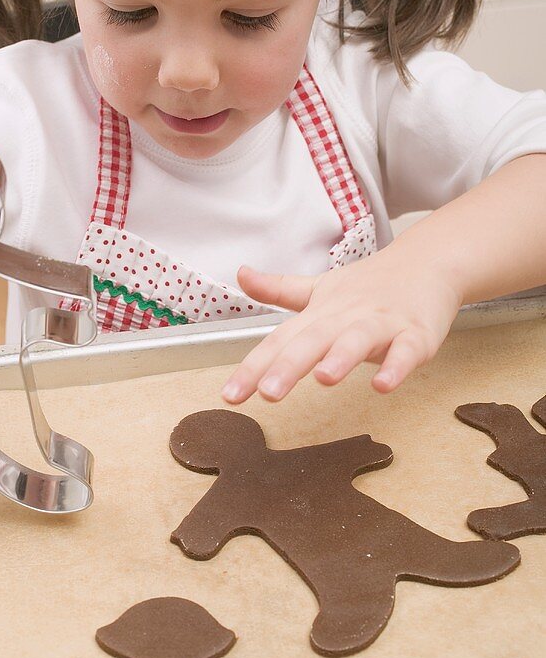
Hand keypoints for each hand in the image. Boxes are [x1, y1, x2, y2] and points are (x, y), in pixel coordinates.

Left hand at [222, 252, 461, 403]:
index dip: (253, 367)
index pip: (280, 340)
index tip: (230, 395)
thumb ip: (280, 289)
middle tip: (268, 394)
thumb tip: (241, 274)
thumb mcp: (320, 288)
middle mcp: (345, 317)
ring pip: (358, 340)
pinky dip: (396, 366)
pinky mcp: (416, 333)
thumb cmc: (369, 285)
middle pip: (313, 341)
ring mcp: (382, 323)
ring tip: (323, 378)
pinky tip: (384, 384)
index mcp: (319, 313)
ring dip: (341, 358)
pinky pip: (407, 351)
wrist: (427, 262)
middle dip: (288, 367)